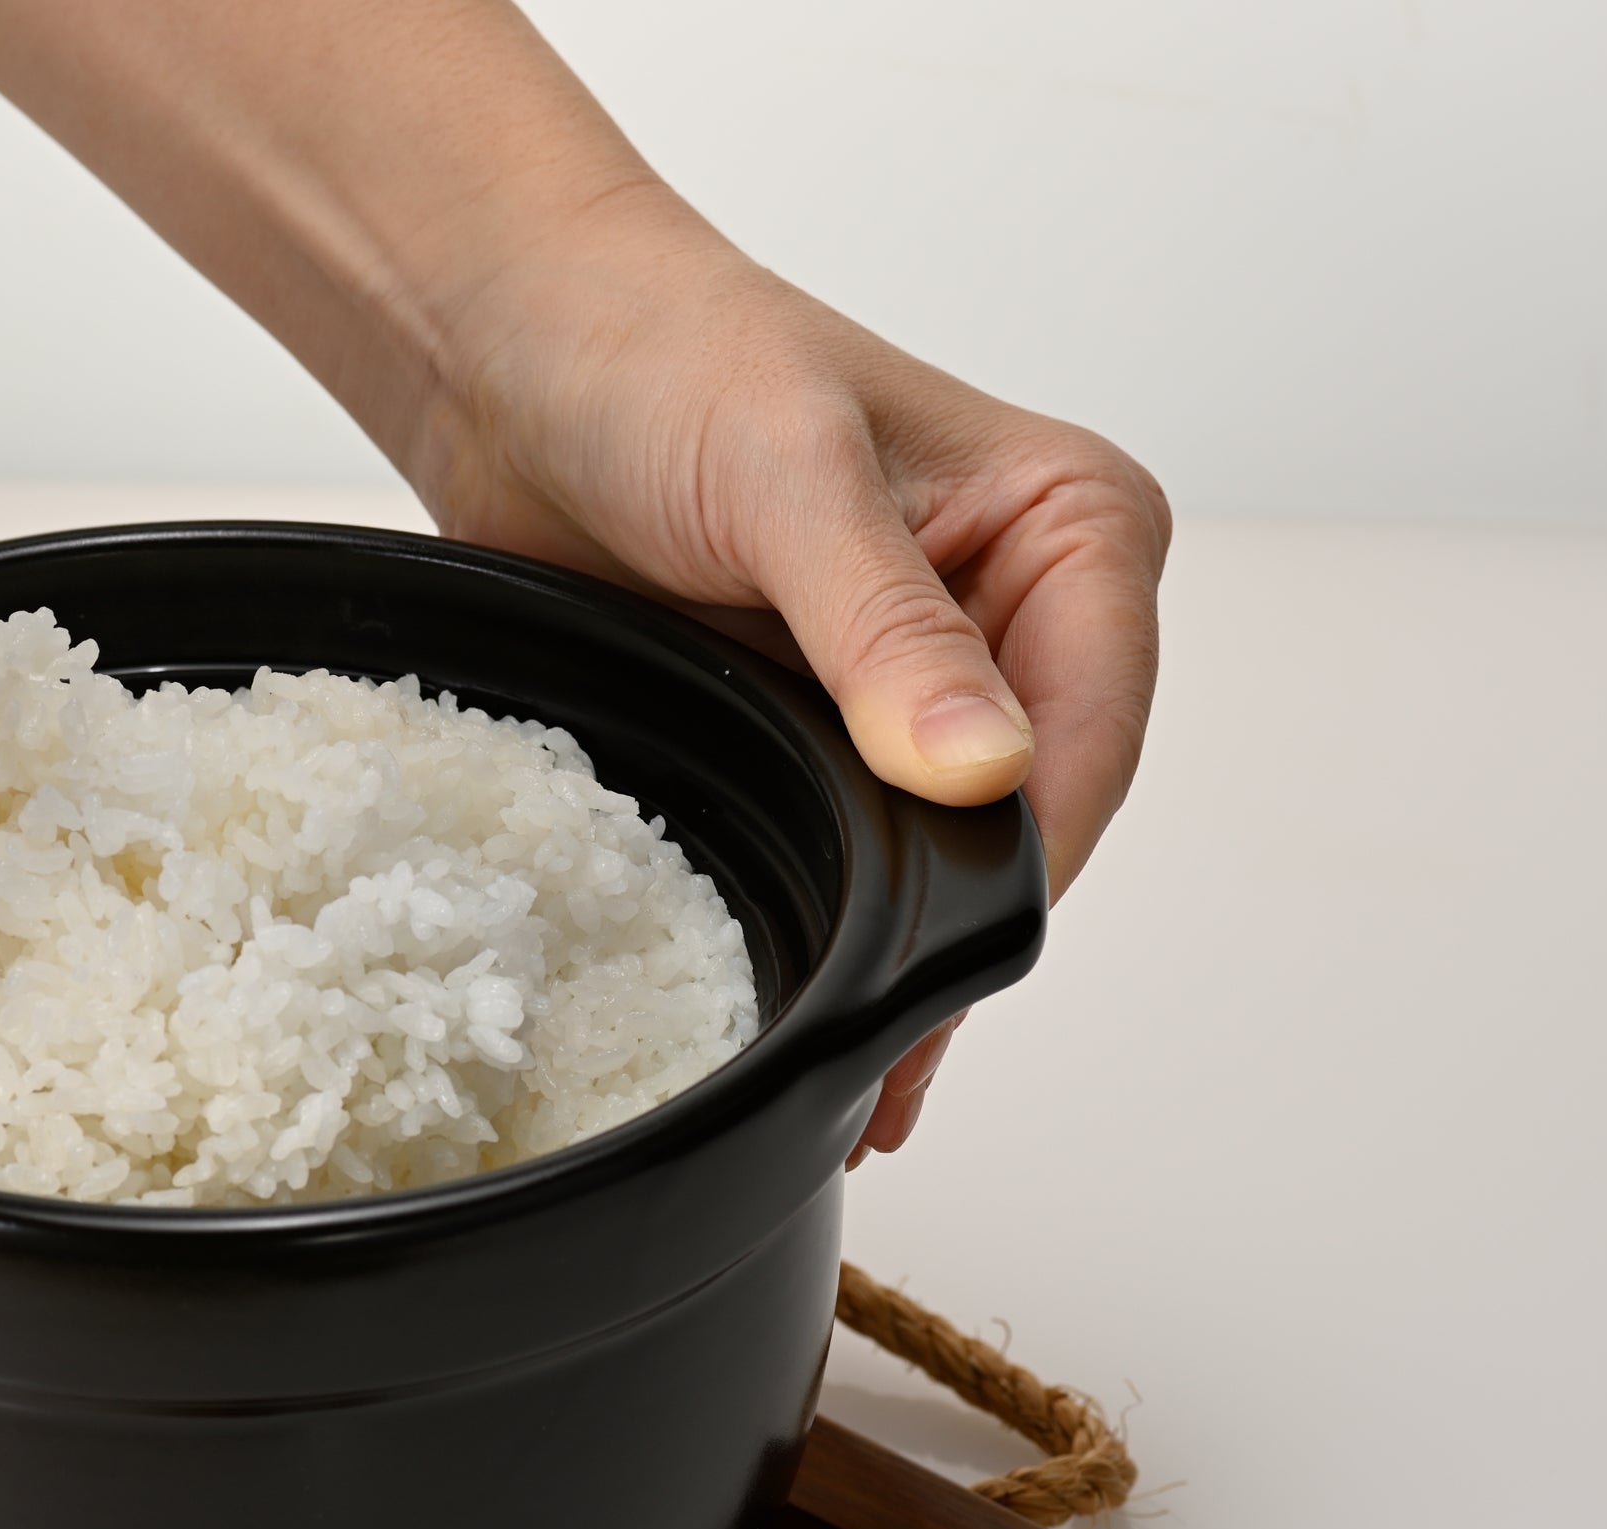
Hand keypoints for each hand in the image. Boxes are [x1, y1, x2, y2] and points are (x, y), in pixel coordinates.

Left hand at [413, 187, 1169, 1160]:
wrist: (517, 350)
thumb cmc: (663, 355)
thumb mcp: (788, 482)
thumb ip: (885, 632)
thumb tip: (979, 769)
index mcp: (1074, 530)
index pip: (1088, 738)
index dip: (1020, 861)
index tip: (944, 959)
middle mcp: (1023, 613)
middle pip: (1028, 822)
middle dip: (957, 940)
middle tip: (886, 1079)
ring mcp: (923, 681)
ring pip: (944, 858)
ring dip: (899, 961)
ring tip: (859, 1100)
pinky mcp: (826, 725)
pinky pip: (854, 852)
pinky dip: (838, 929)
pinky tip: (817, 1021)